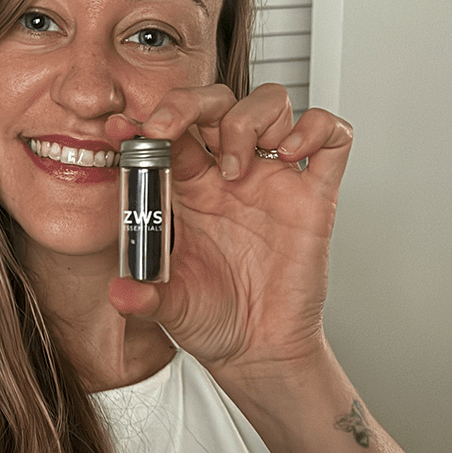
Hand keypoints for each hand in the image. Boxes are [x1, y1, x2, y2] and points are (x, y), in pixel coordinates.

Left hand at [105, 83, 353, 378]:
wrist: (259, 351)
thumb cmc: (215, 320)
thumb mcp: (169, 307)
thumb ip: (144, 298)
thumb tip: (119, 292)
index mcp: (191, 188)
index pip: (172, 131)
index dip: (146, 119)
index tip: (121, 127)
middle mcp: (233, 176)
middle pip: (218, 101)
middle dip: (190, 102)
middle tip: (169, 129)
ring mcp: (275, 181)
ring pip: (271, 104)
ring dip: (247, 119)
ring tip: (236, 167)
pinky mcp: (315, 197)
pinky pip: (332, 139)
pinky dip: (315, 129)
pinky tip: (290, 154)